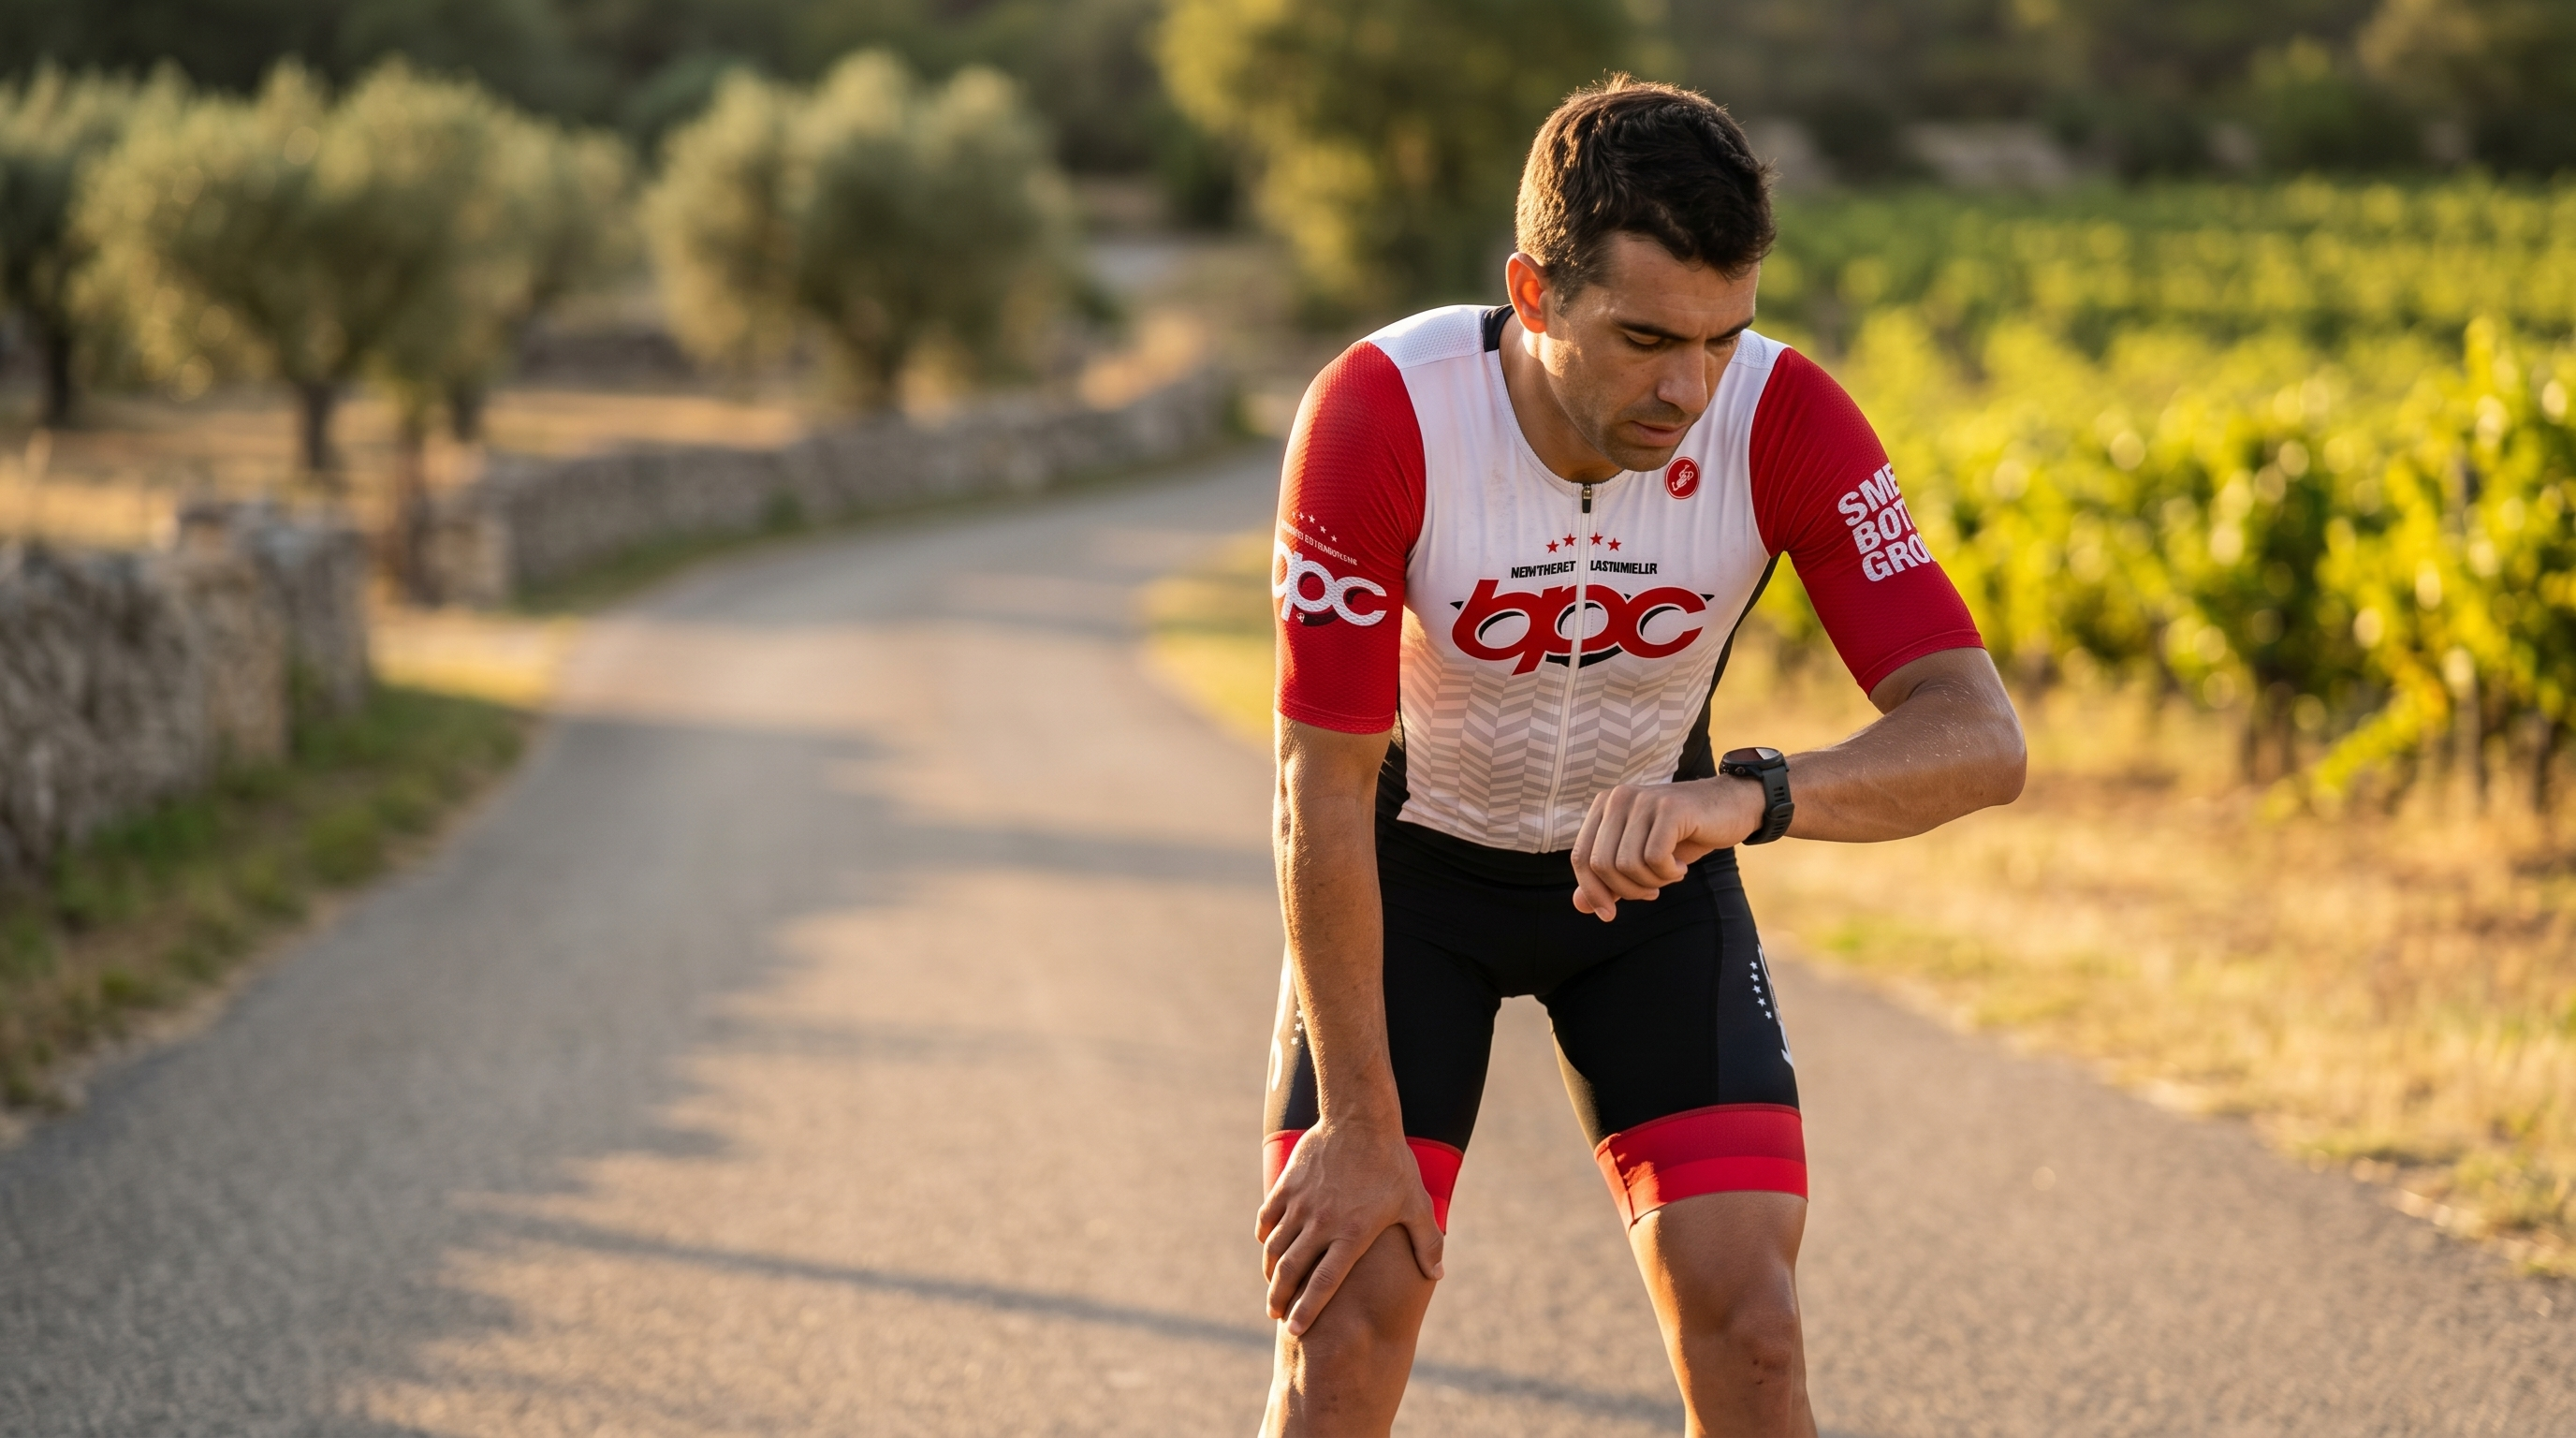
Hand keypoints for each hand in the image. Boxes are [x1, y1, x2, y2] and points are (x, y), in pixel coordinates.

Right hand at [1255, 1119, 1444, 1334]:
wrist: (1360, 1119)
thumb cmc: (1392, 1163)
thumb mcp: (1416, 1203)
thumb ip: (1427, 1242)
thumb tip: (1437, 1274)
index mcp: (1352, 1234)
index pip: (1324, 1283)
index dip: (1307, 1310)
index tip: (1295, 1330)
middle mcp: (1322, 1223)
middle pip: (1291, 1271)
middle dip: (1278, 1298)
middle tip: (1274, 1314)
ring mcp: (1301, 1204)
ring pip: (1275, 1247)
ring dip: (1270, 1271)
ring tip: (1271, 1285)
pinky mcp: (1287, 1186)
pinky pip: (1268, 1217)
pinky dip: (1265, 1235)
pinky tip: (1268, 1244)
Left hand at [1570, 776, 1761, 921]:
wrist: (1732, 808)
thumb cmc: (1683, 836)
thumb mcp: (1640, 860)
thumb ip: (1608, 880)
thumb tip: (1578, 906)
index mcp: (1604, 806)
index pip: (1580, 857)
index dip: (1592, 892)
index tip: (1609, 914)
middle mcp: (1618, 798)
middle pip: (1601, 864)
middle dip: (1626, 890)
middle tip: (1652, 891)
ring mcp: (1644, 800)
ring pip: (1627, 864)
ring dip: (1651, 881)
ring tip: (1669, 873)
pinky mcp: (1669, 809)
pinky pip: (1654, 858)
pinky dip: (1668, 873)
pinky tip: (1680, 866)